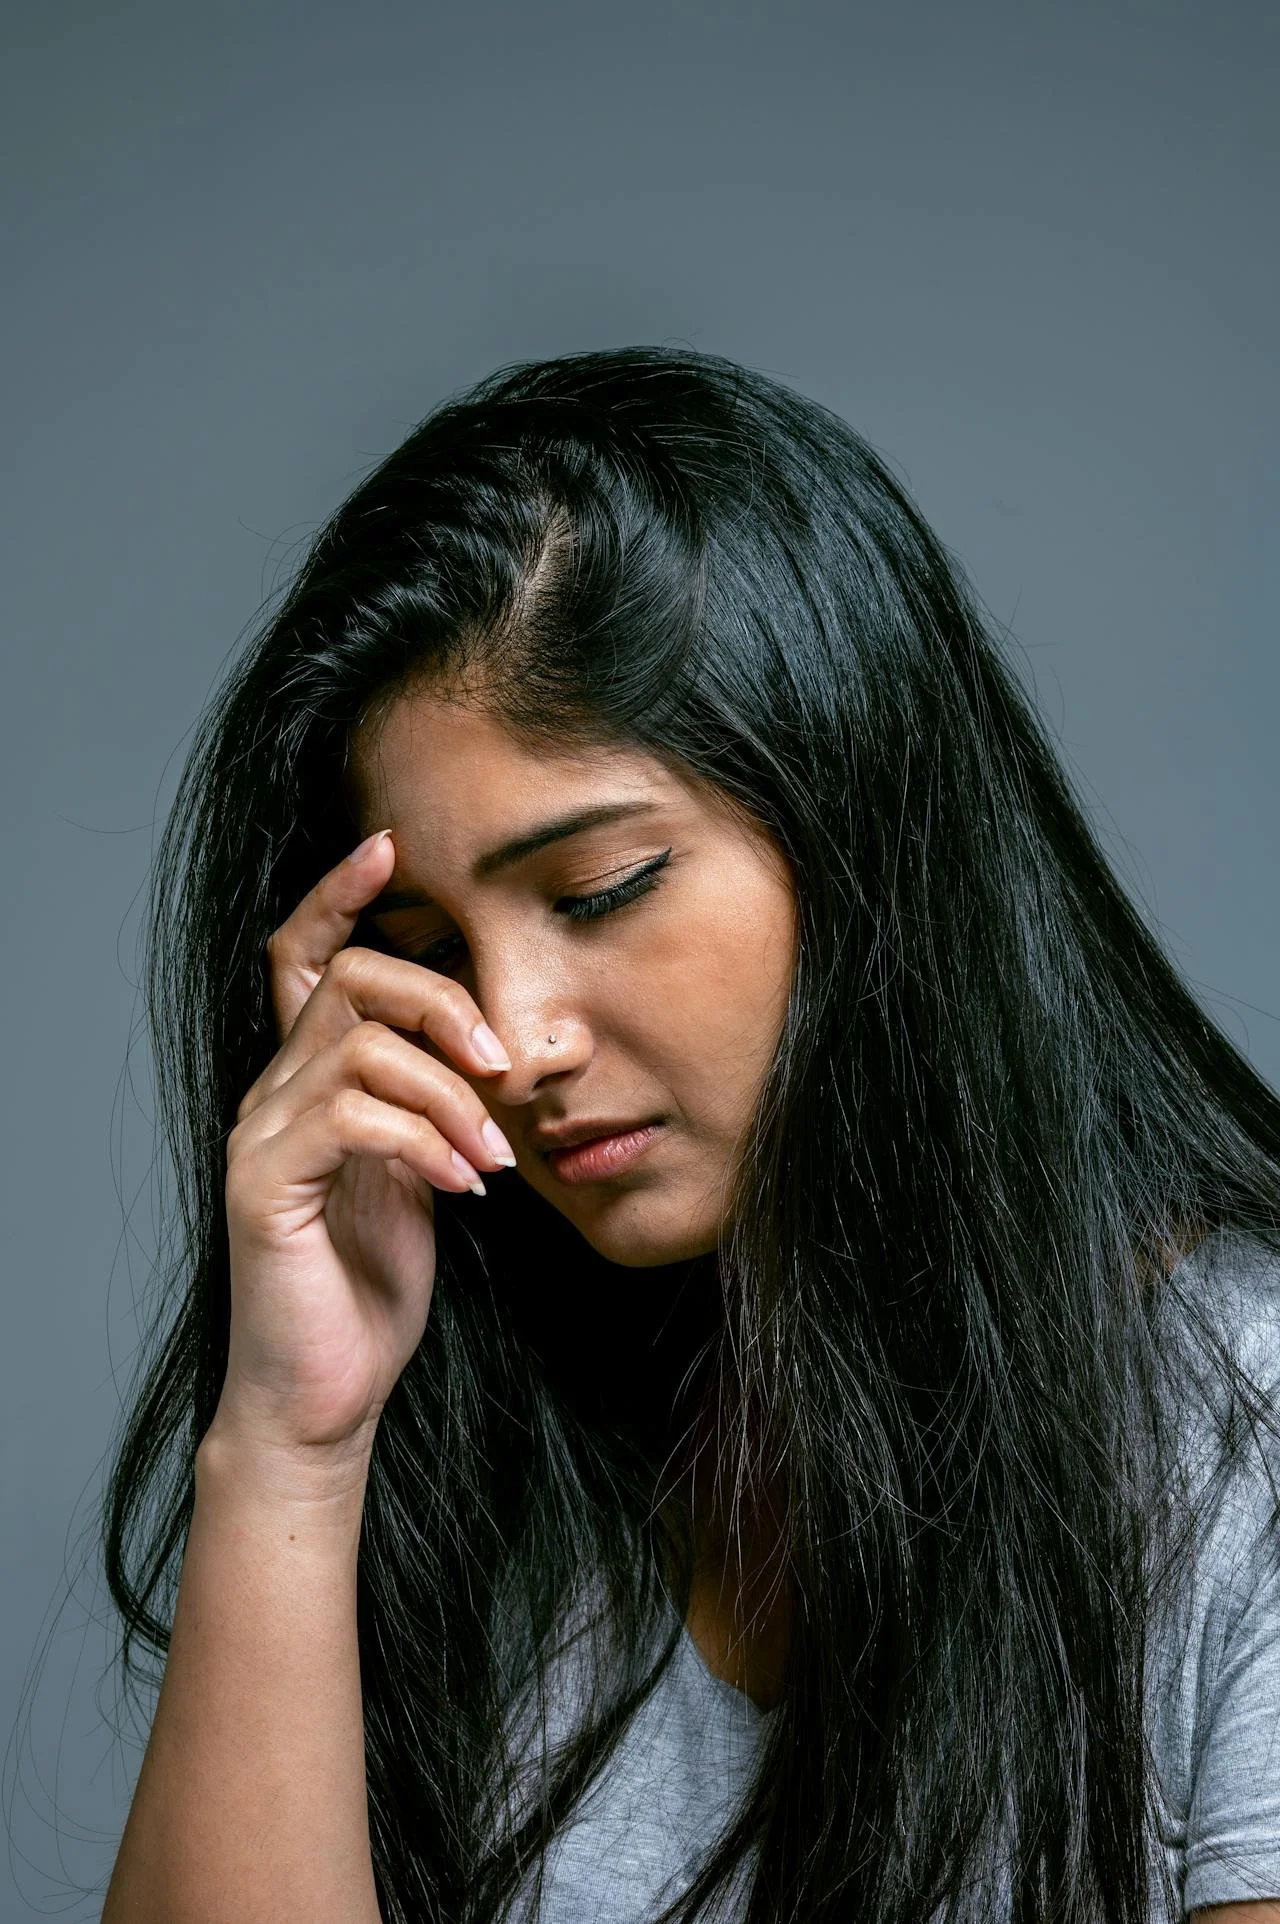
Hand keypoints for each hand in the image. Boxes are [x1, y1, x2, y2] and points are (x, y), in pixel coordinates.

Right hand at [212, 830, 516, 1461]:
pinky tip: (464, 1187)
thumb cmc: (374, 1283)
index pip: (304, 956)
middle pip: (350, 980)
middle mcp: (271, 1093)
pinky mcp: (265, 1187)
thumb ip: (438, 1104)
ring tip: (493, 1156)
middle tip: (501, 1063)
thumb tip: (502, 1051)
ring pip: (360, 1044)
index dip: (339, 892)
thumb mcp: (423, 1171)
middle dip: (440, 1000)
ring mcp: (260, 1137)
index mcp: (308, 1080)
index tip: (394, 847)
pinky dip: (426, 1141)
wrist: (324, 1392)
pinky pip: (353, 1117)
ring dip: (451, 1092)